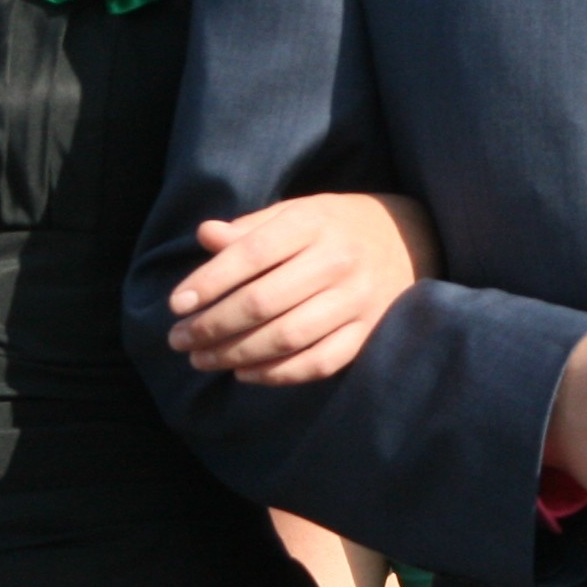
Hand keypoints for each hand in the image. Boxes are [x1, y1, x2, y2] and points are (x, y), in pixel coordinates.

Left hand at [168, 193, 439, 384]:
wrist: (410, 237)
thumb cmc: (335, 226)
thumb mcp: (296, 212)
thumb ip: (251, 228)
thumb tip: (205, 235)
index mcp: (313, 223)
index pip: (252, 254)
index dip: (209, 281)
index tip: (176, 305)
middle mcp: (337, 261)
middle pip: (263, 301)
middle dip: (213, 325)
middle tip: (179, 339)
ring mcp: (356, 300)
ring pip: (287, 337)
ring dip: (236, 354)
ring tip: (203, 359)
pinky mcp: (368, 331)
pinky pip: (318, 362)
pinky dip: (277, 374)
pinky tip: (245, 373)